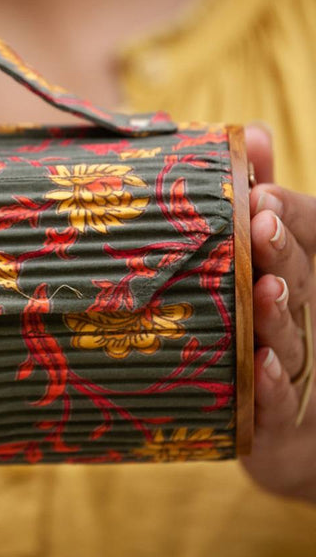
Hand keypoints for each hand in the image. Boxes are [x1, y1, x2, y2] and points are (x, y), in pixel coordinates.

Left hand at [240, 124, 315, 503]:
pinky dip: (272, 385)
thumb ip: (253, 190)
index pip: (304, 228)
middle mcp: (301, 308)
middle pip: (296, 275)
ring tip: (264, 289)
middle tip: (262, 223)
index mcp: (296, 264)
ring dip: (277, 312)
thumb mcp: (255, 251)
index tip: (262, 194)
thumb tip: (251, 133)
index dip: (288, 212)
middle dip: (281, 248)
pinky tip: (262, 365)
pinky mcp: (277, 416)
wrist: (279, 422)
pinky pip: (275, 401)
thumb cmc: (252, 316)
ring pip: (287, 334)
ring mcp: (294, 362)